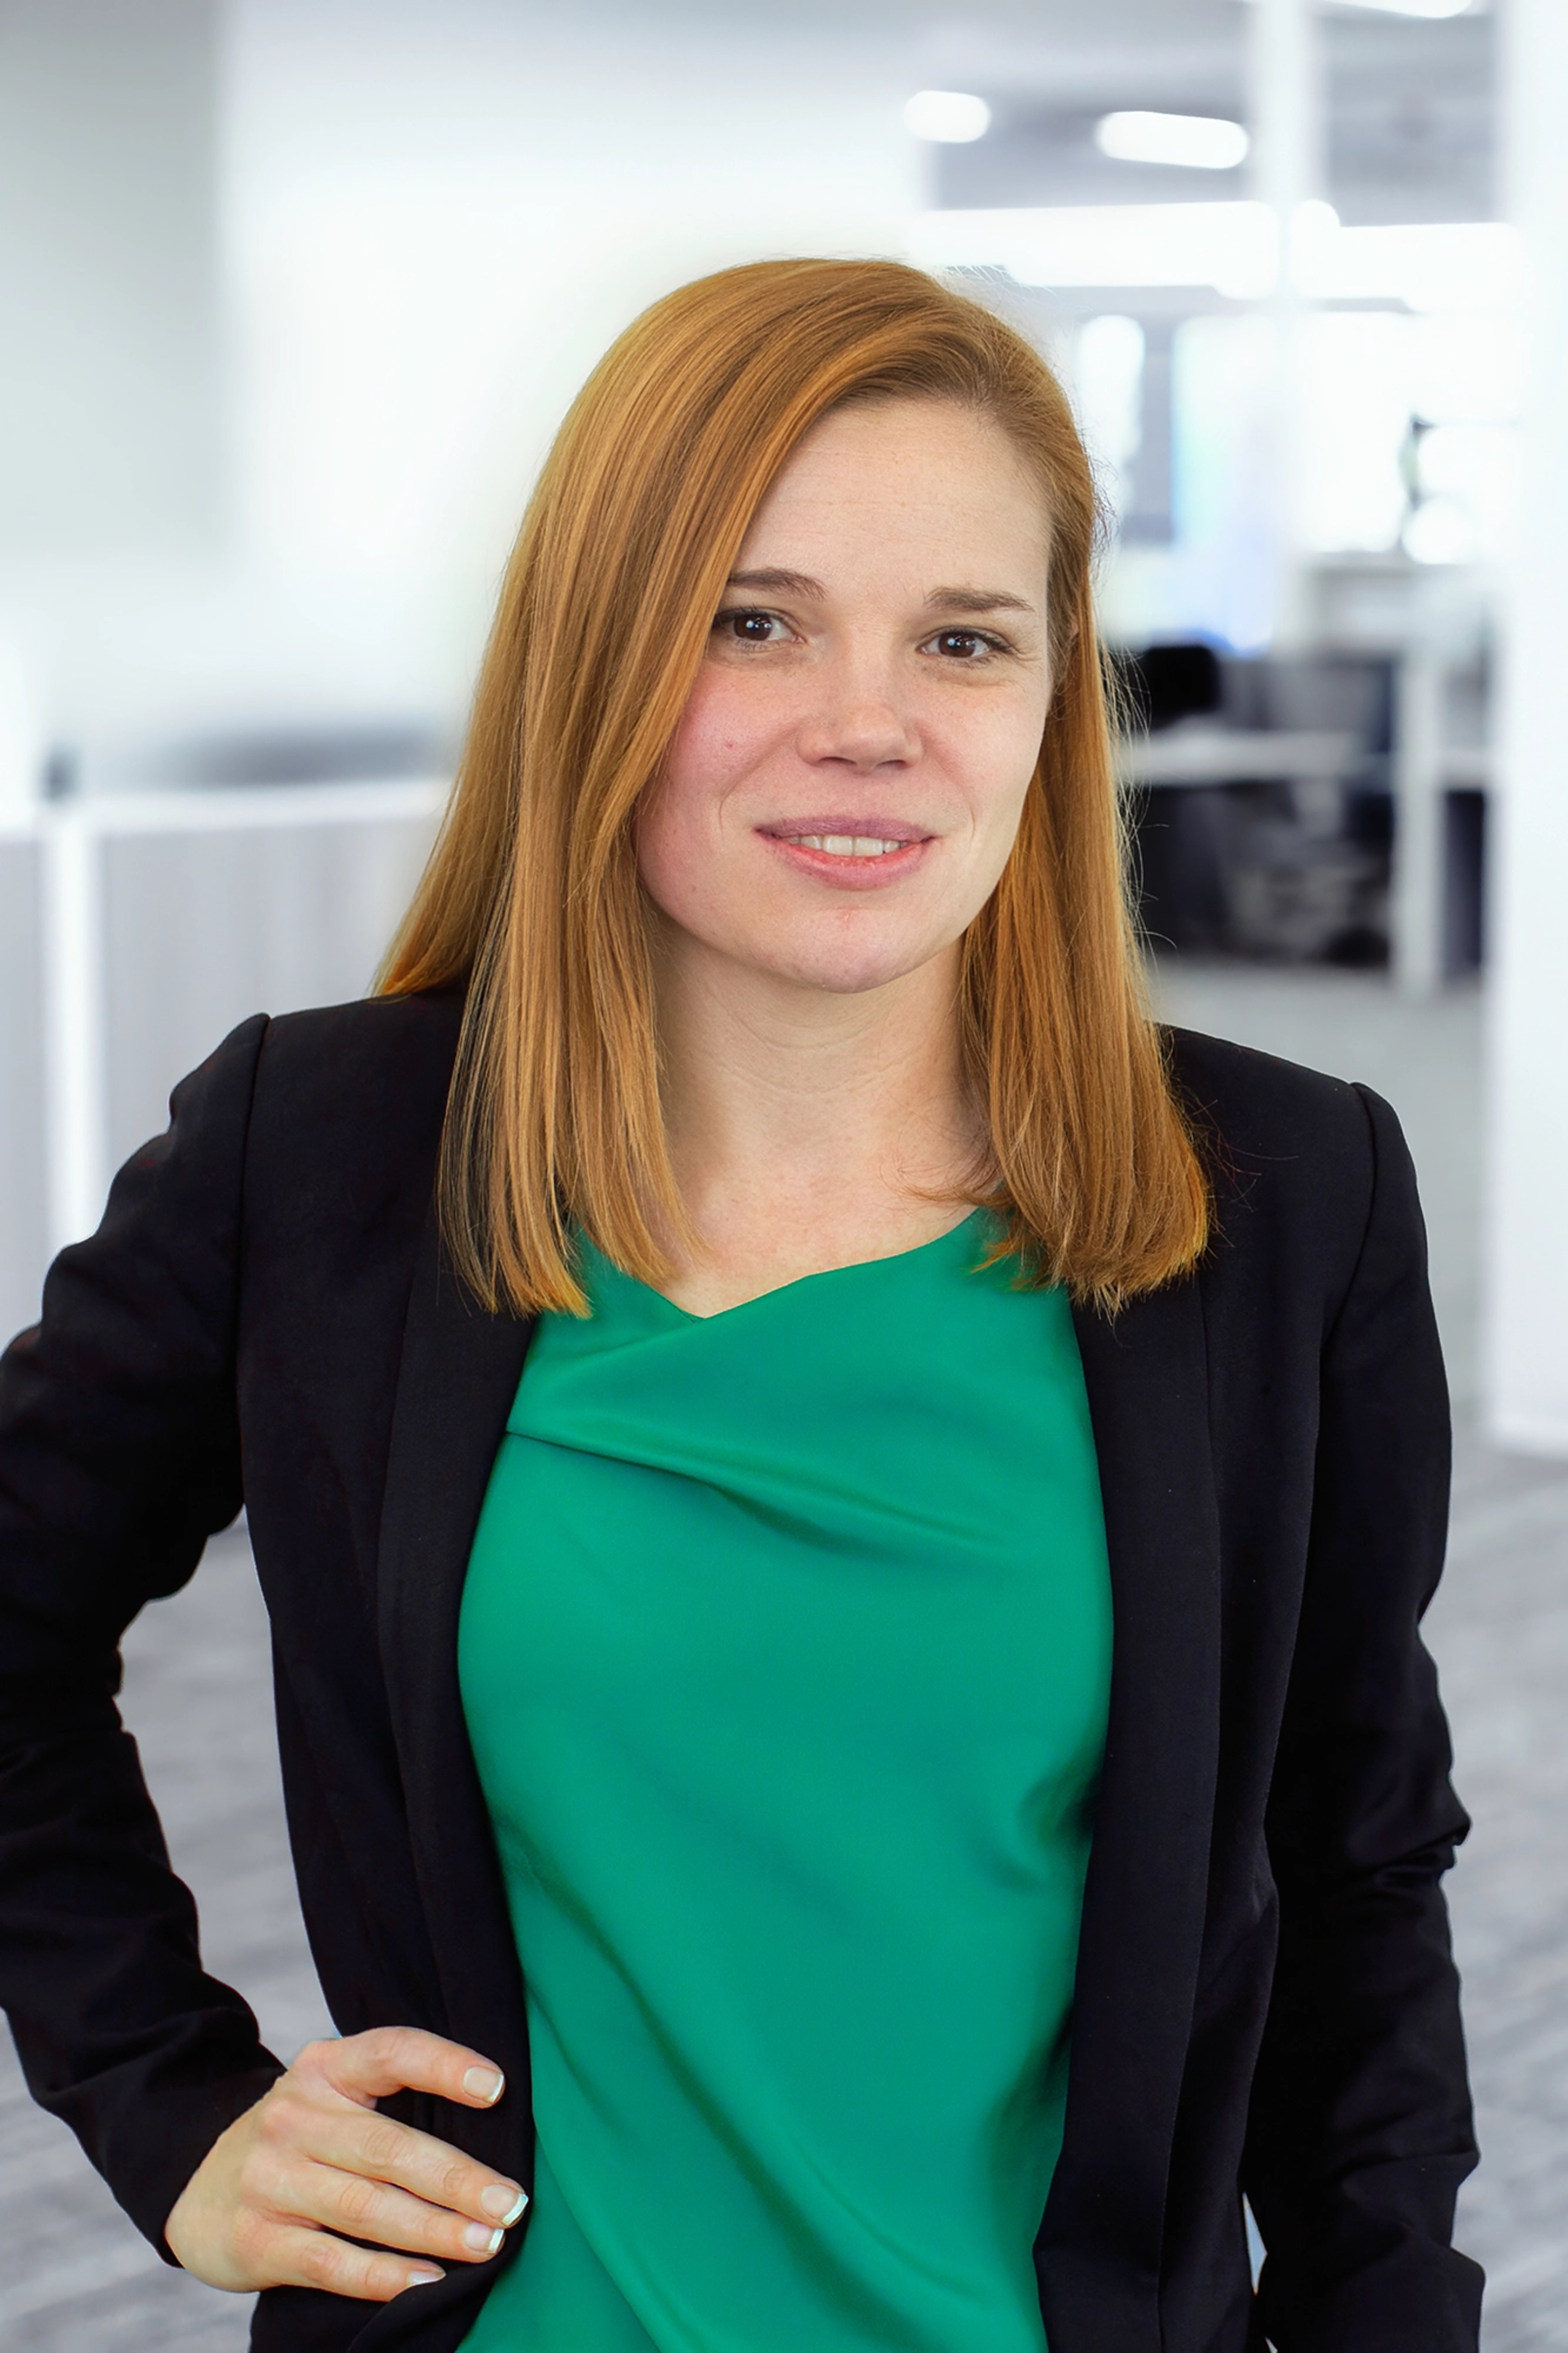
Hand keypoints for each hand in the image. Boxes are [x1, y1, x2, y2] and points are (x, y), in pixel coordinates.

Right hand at [165, 2026, 527, 2301]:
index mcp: (325, 2069)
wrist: (197, 2183)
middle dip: (458, 2179)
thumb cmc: (300, 2140)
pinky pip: (331, 2260)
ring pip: (367, 2207)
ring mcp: (271, 2178)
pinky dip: (383, 2275)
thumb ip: (391, 2105)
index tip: (498, 2088)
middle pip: (389, 2147)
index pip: (393, 2053)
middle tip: (512, 2203)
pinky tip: (427, 2280)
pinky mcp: (257, 2239)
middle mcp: (295, 2117)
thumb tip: (492, 2129)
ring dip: (434, 2229)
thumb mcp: (332, 2099)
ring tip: (487, 2243)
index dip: (446, 2066)